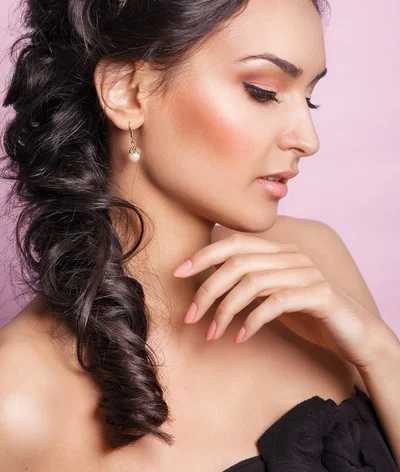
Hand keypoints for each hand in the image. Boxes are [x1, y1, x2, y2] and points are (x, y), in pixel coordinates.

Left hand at [173, 233, 388, 369]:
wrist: (354, 331)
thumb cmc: (307, 312)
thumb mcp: (273, 293)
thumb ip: (249, 282)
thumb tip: (206, 284)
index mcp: (279, 251)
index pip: (234, 243)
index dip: (203, 255)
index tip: (178, 273)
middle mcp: (291, 256)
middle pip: (237, 264)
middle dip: (208, 290)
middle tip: (191, 317)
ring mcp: (306, 273)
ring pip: (252, 284)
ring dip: (225, 311)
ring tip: (212, 333)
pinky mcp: (319, 295)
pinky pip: (276, 303)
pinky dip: (252, 321)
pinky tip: (241, 337)